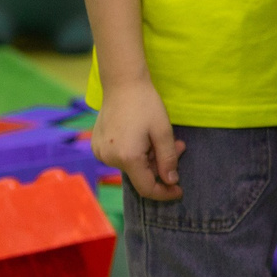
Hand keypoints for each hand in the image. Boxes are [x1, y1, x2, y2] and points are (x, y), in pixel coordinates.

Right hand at [91, 78, 184, 201]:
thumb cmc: (146, 104)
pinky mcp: (98, 146)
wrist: (122, 83)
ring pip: (131, 166)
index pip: (147, 188)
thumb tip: (170, 181)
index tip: (179, 190)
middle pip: (140, 175)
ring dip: (149, 157)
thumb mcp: (163, 131)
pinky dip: (136, 152)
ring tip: (160, 138)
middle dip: (161, 165)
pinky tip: (144, 136)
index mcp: (127, 158)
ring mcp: (101, 152)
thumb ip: (168, 159)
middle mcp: (109, 159)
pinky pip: (121, 157)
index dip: (164, 192)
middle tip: (178, 146)